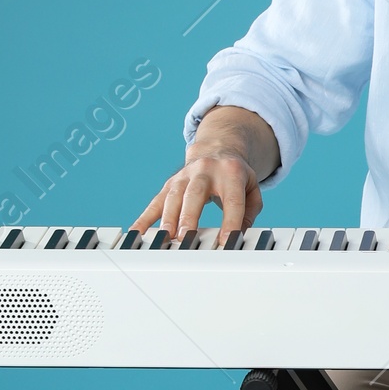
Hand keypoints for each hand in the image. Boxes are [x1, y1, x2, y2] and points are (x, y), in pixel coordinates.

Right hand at [131, 109, 278, 243]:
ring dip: (168, 217)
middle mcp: (205, 171)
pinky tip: (137, 232)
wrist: (217, 149)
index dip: (230, 220)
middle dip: (190, 215)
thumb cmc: (235, 175)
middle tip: (186, 236)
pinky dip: (145, 217)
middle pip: (196, 193)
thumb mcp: (251, 188)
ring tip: (165, 237)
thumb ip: (250, 211)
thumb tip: (241, 235)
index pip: (232, 199)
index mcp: (231, 172)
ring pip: (174, 196)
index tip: (225, 240)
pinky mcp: (170, 184)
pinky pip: (156, 201)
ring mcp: (185, 176)